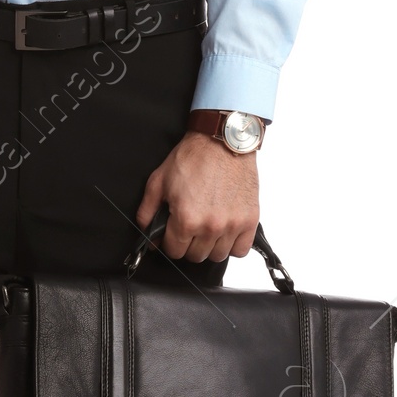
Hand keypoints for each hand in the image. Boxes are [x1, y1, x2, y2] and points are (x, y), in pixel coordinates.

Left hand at [135, 111, 260, 264]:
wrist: (222, 140)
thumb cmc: (194, 157)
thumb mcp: (158, 181)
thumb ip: (147, 211)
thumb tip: (146, 233)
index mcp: (186, 218)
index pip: (174, 252)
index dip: (170, 243)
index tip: (173, 233)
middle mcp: (210, 226)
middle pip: (195, 256)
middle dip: (188, 244)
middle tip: (189, 227)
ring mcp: (232, 224)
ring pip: (217, 256)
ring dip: (210, 246)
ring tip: (207, 228)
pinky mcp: (250, 220)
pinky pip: (241, 250)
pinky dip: (233, 245)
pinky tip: (225, 231)